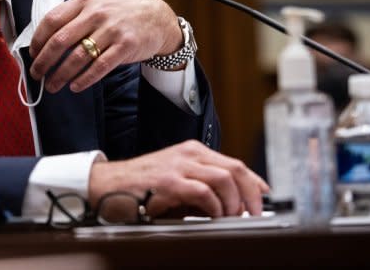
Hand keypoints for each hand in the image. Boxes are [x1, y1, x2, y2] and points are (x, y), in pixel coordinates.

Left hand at [28, 0, 182, 92]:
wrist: (157, 16)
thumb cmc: (120, 12)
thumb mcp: (95, 3)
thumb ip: (72, 15)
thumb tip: (44, 39)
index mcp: (84, 1)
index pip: (51, 20)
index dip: (38, 40)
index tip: (33, 54)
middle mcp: (96, 13)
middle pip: (60, 41)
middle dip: (44, 61)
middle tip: (36, 74)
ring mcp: (112, 29)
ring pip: (77, 57)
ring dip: (60, 75)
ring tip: (52, 85)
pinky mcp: (125, 46)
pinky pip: (99, 67)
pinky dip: (84, 79)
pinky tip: (75, 86)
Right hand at [89, 140, 269, 218]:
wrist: (105, 186)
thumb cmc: (138, 187)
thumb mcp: (176, 183)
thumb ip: (202, 189)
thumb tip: (233, 206)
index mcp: (192, 152)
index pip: (235, 164)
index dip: (255, 182)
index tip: (265, 197)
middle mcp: (188, 154)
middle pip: (236, 168)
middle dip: (251, 194)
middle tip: (254, 214)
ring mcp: (178, 165)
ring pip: (225, 178)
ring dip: (234, 202)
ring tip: (232, 218)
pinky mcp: (168, 181)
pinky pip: (203, 192)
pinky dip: (214, 207)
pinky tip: (211, 216)